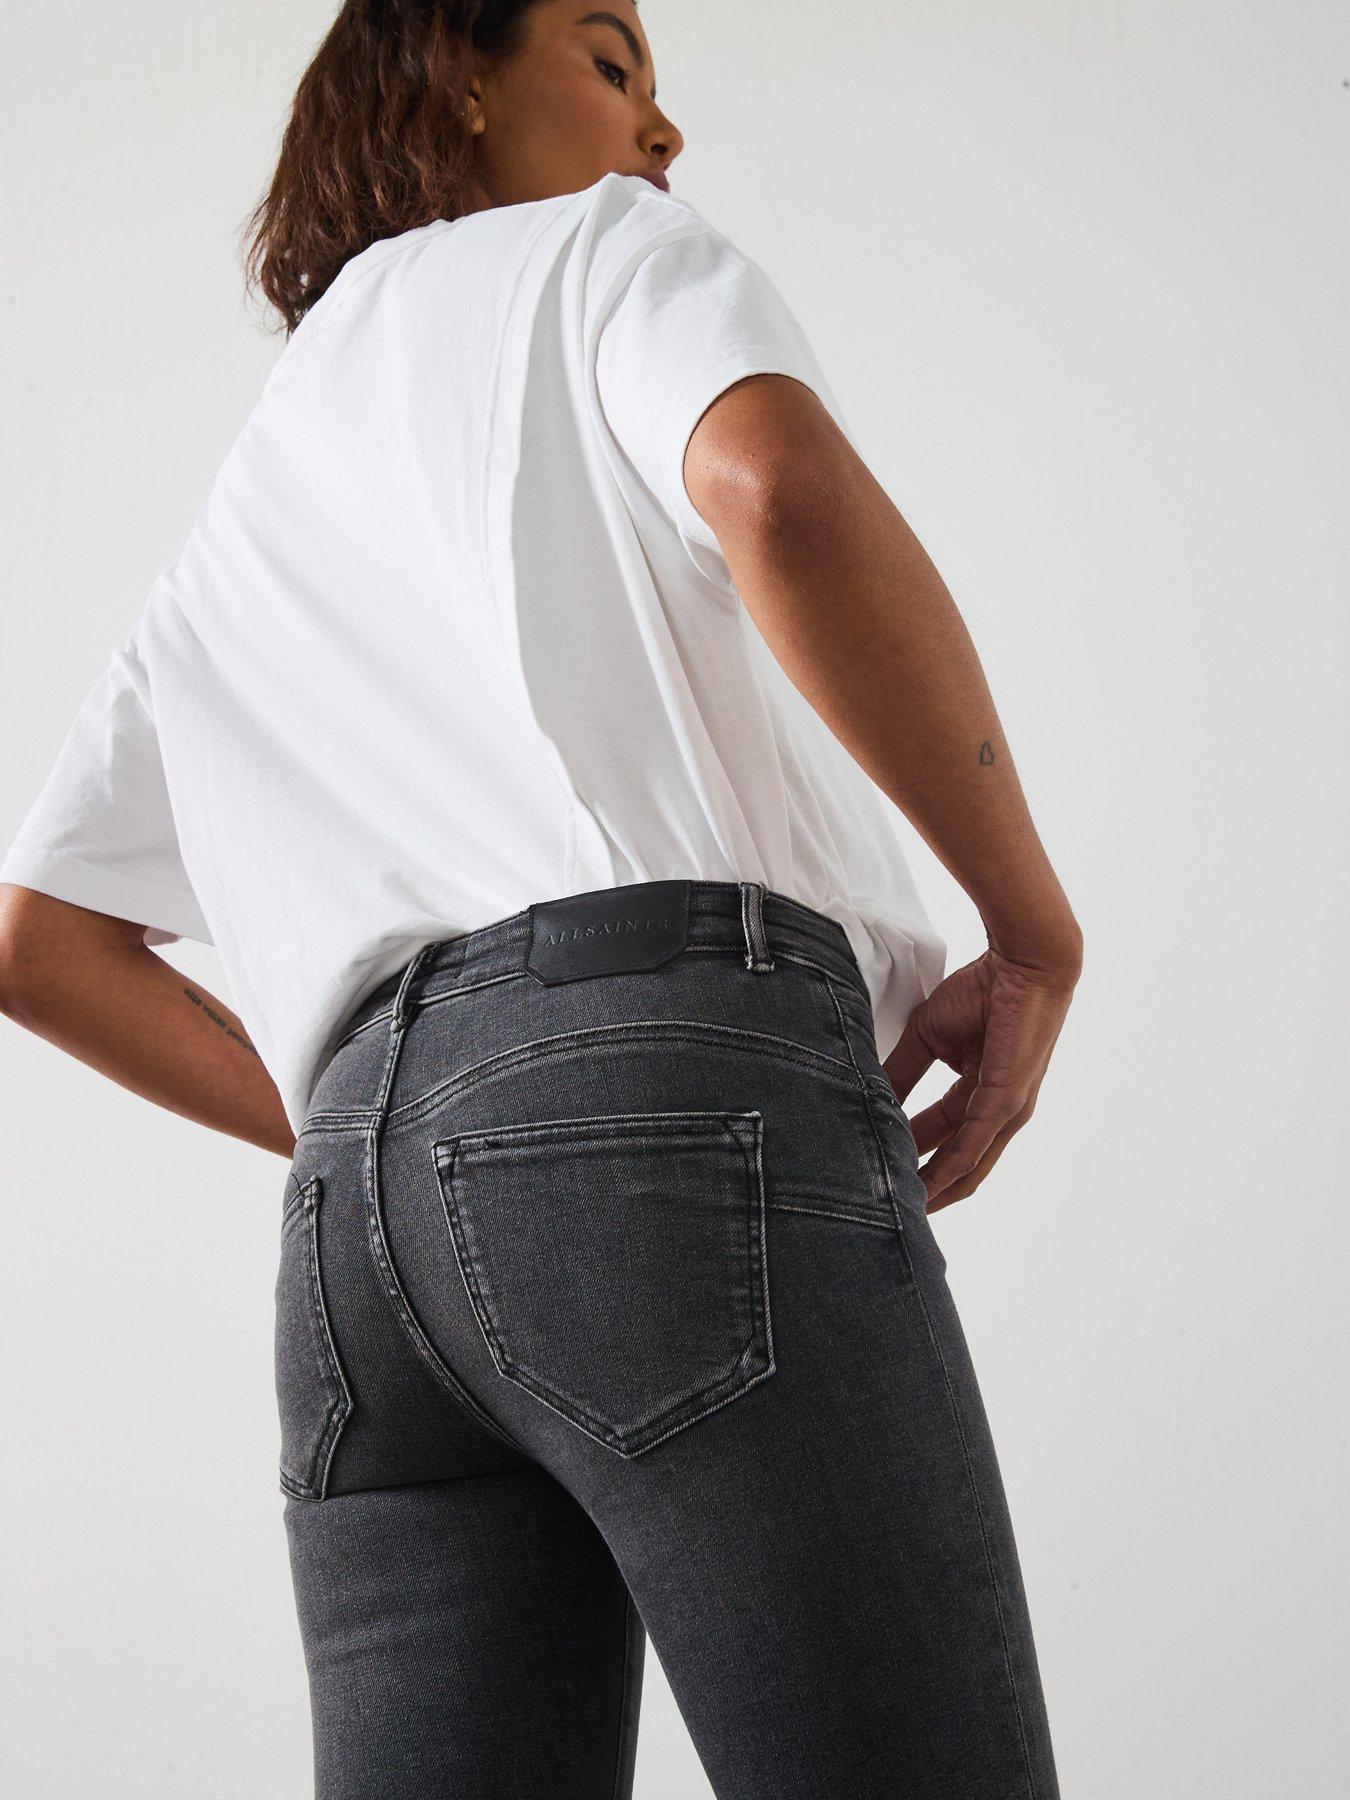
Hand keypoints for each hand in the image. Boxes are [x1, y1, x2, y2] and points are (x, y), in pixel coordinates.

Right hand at [881, 942, 1080, 1212]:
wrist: (1021, 964)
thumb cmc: (983, 991)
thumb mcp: (929, 1036)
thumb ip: (903, 1069)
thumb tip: (872, 1095)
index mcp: (979, 1093)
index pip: (940, 1136)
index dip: (911, 1156)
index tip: (879, 1172)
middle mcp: (996, 1111)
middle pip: (956, 1164)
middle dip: (924, 1187)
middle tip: (887, 1210)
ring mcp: (1004, 1111)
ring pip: (966, 1166)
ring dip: (935, 1189)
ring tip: (901, 1210)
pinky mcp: (1006, 1102)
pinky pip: (973, 1145)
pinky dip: (947, 1170)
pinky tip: (925, 1186)